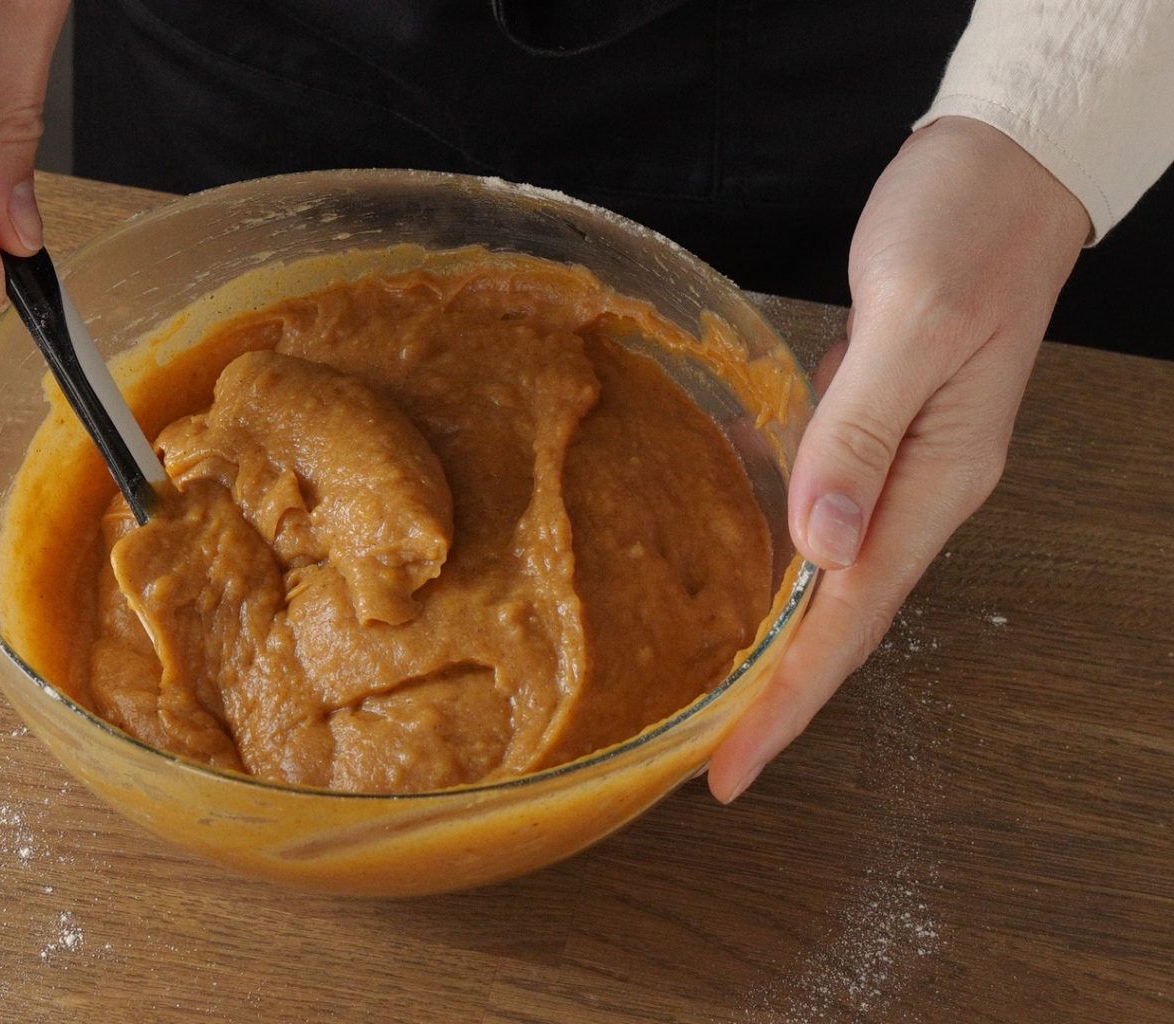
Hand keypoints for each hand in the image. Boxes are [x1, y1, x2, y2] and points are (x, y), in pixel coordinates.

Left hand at [708, 116, 1090, 802]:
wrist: (1005, 167)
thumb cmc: (964, 226)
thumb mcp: (912, 320)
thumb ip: (863, 433)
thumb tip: (821, 546)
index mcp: (937, 478)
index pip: (850, 617)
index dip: (790, 700)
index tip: (731, 768)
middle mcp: (922, 486)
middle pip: (841, 616)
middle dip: (778, 695)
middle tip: (709, 762)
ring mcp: (904, 459)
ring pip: (830, 574)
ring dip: (778, 641)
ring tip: (720, 699)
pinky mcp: (878, 424)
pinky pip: (825, 513)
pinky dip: (782, 561)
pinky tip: (741, 578)